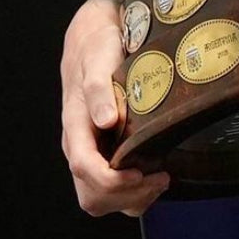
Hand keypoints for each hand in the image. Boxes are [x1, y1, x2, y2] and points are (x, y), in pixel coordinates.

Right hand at [61, 0, 168, 215]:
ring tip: (162, 178)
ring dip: (132, 198)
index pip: (84, 168)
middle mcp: (82, 146)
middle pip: (92, 194)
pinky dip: (135, 191)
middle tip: (161, 177)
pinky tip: (157, 173)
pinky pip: (114, 188)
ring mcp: (93, 152)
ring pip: (102, 198)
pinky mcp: (107, 152)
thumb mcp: (99, 61)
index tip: (141, 173)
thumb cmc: (96, 49)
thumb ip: (99, 90)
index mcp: (76, 128)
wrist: (94, 40)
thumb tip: (106, 121)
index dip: (111, 180)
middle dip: (126, 194)